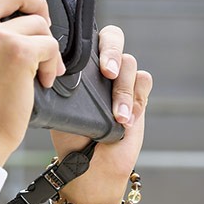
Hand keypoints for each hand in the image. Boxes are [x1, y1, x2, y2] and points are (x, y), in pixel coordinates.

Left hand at [51, 25, 152, 203]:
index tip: (86, 60)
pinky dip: (137, 98)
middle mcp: (100, 68)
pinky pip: (144, 80)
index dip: (89, 40)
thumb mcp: (60, 111)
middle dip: (112, 51)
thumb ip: (63, 87)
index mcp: (77, 67)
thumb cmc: (70, 139)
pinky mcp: (138, 95)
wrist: (91, 165)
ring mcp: (120, 80)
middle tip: (108, 73)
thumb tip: (58, 68)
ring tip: (118, 117)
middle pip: (112, 38)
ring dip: (123, 91)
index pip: (84, 39)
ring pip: (129, 63)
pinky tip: (127, 119)